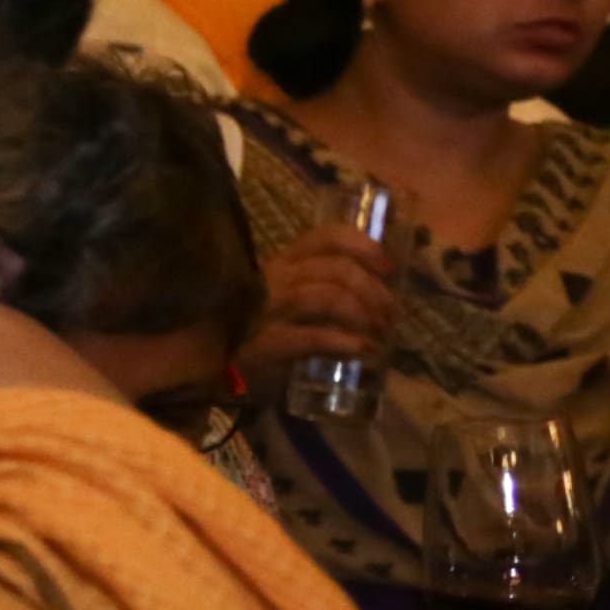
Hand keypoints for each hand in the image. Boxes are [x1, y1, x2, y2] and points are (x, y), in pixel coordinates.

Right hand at [228, 235, 398, 401]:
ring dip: (361, 312)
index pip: (326, 238)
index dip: (364, 247)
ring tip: (378, 332)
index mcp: (284, 263)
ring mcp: (267, 312)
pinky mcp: (266, 346)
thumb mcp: (292, 301)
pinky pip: (313, 337)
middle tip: (389, 314)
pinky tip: (364, 350)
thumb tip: (382, 293)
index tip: (389, 268)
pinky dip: (345, 342)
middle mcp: (274, 279)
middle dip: (371, 289)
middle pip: (335, 269)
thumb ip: (326, 289)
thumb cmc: (264, 331)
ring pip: (325, 296)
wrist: (219, 372)